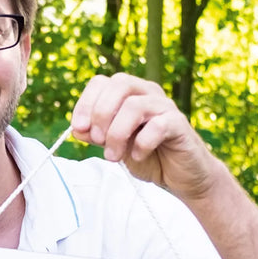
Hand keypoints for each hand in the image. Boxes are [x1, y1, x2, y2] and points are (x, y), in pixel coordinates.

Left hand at [70, 72, 224, 201]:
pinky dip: (142, 143)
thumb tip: (77, 128)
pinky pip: (158, 126)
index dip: (85, 103)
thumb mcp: (114, 146)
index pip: (102, 82)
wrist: (181, 176)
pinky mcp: (179, 125)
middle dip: (101, 114)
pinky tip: (138, 156)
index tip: (78, 128)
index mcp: (130, 94)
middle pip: (120, 84)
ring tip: (114, 156)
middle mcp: (148, 94)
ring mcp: (165, 107)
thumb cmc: (149, 157)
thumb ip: (96, 135)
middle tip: (97, 140)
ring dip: (117, 133)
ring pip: (135, 105)